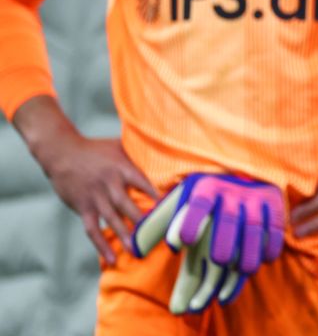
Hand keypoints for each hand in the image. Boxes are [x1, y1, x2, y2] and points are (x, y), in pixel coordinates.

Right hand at [41, 135, 156, 265]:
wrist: (62, 153)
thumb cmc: (95, 149)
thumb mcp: (118, 145)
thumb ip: (137, 153)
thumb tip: (163, 153)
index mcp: (121, 168)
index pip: (141, 182)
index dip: (154, 193)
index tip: (169, 205)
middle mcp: (108, 184)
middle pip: (126, 204)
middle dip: (141, 219)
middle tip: (157, 233)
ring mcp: (95, 197)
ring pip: (111, 219)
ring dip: (124, 235)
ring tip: (137, 250)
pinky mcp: (83, 208)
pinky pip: (93, 230)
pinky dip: (102, 245)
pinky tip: (111, 258)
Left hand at [131, 173, 284, 314]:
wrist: (245, 171)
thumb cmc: (206, 196)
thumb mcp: (180, 200)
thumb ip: (157, 224)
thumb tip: (136, 250)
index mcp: (205, 188)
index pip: (196, 203)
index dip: (189, 221)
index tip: (180, 243)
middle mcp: (231, 191)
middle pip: (226, 219)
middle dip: (223, 242)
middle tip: (218, 261)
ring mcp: (254, 198)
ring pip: (253, 227)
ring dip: (249, 251)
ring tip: (243, 269)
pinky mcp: (274, 204)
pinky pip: (275, 227)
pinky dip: (272, 244)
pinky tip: (265, 259)